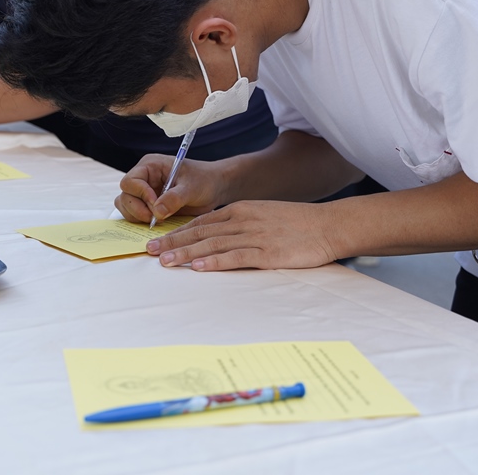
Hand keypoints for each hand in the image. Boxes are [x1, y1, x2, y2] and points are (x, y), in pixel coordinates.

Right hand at [114, 155, 226, 223]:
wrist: (214, 188)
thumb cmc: (204, 180)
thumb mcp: (192, 187)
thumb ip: (174, 198)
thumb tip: (157, 211)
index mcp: (150, 166)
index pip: (130, 181)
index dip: (141, 195)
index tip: (156, 204)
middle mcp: (144, 178)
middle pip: (125, 196)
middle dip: (138, 210)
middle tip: (157, 217)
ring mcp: (144, 193)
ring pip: (126, 207)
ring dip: (138, 217)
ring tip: (158, 220)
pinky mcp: (148, 206)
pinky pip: (135, 215)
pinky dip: (142, 222)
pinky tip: (158, 223)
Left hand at [145, 201, 344, 271]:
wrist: (327, 225)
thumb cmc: (297, 224)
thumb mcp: (263, 216)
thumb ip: (241, 225)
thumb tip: (219, 238)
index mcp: (241, 210)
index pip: (202, 222)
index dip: (178, 232)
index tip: (159, 241)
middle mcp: (242, 219)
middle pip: (200, 232)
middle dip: (173, 242)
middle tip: (149, 252)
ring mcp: (254, 235)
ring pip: (212, 245)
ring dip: (185, 253)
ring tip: (165, 261)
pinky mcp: (267, 252)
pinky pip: (235, 257)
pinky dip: (214, 262)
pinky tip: (198, 267)